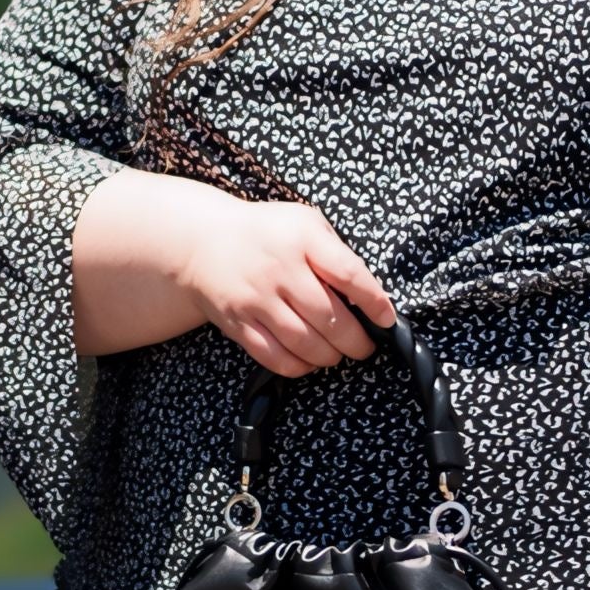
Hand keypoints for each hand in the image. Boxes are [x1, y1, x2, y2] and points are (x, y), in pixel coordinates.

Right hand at [178, 196, 396, 377]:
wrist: (203, 241)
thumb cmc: (266, 232)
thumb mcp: (304, 223)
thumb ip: (334, 252)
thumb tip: (368, 294)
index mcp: (302, 238)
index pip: (349, 275)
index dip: (374, 302)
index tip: (386, 319)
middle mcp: (279, 270)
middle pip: (329, 318)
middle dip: (356, 341)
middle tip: (364, 347)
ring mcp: (256, 299)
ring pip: (304, 343)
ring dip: (329, 356)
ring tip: (337, 354)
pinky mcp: (238, 323)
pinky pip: (273, 357)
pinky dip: (298, 366)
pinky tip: (308, 360)